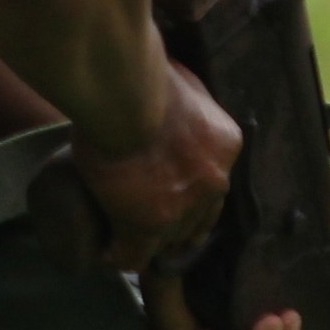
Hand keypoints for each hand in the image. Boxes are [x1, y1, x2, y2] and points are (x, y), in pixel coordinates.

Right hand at [67, 60, 238, 271]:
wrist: (126, 92)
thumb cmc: (144, 73)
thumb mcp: (180, 81)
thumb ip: (185, 98)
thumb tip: (172, 88)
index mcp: (225, 144)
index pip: (211, 182)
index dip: (187, 190)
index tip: (164, 190)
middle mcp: (214, 180)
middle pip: (198, 218)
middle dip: (174, 220)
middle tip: (145, 215)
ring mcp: (186, 206)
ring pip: (169, 240)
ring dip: (148, 238)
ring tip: (123, 235)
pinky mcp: (151, 224)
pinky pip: (133, 256)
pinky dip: (117, 254)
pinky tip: (105, 250)